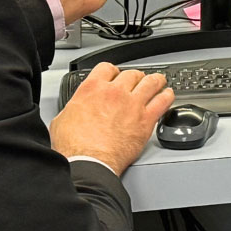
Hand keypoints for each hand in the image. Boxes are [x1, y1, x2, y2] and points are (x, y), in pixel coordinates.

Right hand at [48, 62, 175, 172]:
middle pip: (132, 74)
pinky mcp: (146, 120)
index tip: (115, 76)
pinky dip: (167, 96)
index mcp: (93, 88)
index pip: (107, 68)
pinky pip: (163, 101)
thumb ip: (74, 108)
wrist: (89, 162)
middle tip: (137, 82)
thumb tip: (74, 110)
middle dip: (135, 77)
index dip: (113, 71)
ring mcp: (133, 104)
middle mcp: (115, 92)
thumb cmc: (74, 146)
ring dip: (156, 81)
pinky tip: (167, 96)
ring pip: (151, 82)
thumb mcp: (62, 119)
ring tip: (158, 82)